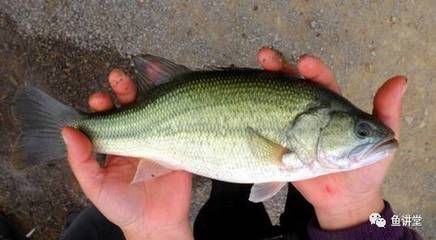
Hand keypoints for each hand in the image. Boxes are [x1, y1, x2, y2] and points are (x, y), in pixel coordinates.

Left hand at [61, 69, 192, 239]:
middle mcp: (136, 138)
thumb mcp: (95, 187)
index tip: (99, 99)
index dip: (102, 106)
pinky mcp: (177, 143)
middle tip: (118, 78)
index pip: (106, 119)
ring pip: (152, 109)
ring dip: (147, 92)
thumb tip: (68, 132)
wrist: (157, 224)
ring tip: (142, 76)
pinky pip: (176, 121)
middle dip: (123, 91)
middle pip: (130, 108)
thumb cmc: (124, 207)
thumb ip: (81, 161)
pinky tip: (171, 89)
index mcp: (115, 146)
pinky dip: (175, 104)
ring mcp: (158, 139)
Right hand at [257, 47, 405, 229]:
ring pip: (273, 102)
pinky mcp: (278, 146)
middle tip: (266, 58)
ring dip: (261, 84)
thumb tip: (399, 80)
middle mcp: (307, 113)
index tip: (304, 62)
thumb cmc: (365, 169)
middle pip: (290, 84)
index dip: (313, 70)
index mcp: (330, 107)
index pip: (320, 82)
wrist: (344, 199)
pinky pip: (264, 130)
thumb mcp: (380, 140)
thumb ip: (386, 112)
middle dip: (278, 67)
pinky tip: (242, 106)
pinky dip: (251, 117)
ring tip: (252, 73)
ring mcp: (290, 129)